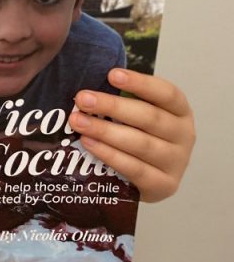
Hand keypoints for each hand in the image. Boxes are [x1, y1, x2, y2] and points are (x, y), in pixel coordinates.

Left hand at [69, 68, 194, 202]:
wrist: (148, 179)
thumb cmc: (138, 135)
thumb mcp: (135, 114)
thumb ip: (120, 98)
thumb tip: (87, 88)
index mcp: (180, 111)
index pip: (166, 93)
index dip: (140, 83)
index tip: (112, 75)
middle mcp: (183, 135)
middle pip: (149, 117)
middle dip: (112, 106)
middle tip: (82, 99)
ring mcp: (176, 162)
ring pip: (141, 144)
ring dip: (105, 131)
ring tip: (77, 122)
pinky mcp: (164, 186)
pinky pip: (135, 168)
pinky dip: (109, 155)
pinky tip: (88, 143)